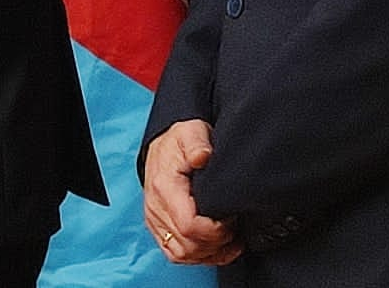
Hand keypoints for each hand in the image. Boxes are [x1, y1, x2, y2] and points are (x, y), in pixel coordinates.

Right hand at [143, 119, 242, 265]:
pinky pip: (175, 253)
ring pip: (181, 254)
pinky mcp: (158, 227)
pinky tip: (216, 247)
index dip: (215, 230)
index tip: (230, 217)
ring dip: (209, 253)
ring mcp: (155, 220)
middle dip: (216, 243)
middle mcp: (156, 208)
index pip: (189, 226)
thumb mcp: (190, 132)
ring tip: (229, 239)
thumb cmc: (178, 141)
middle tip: (234, 226)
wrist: (161, 146)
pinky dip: (198, 256)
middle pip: (188, 246)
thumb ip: (197, 142)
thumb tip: (202, 156)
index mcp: (165, 187)